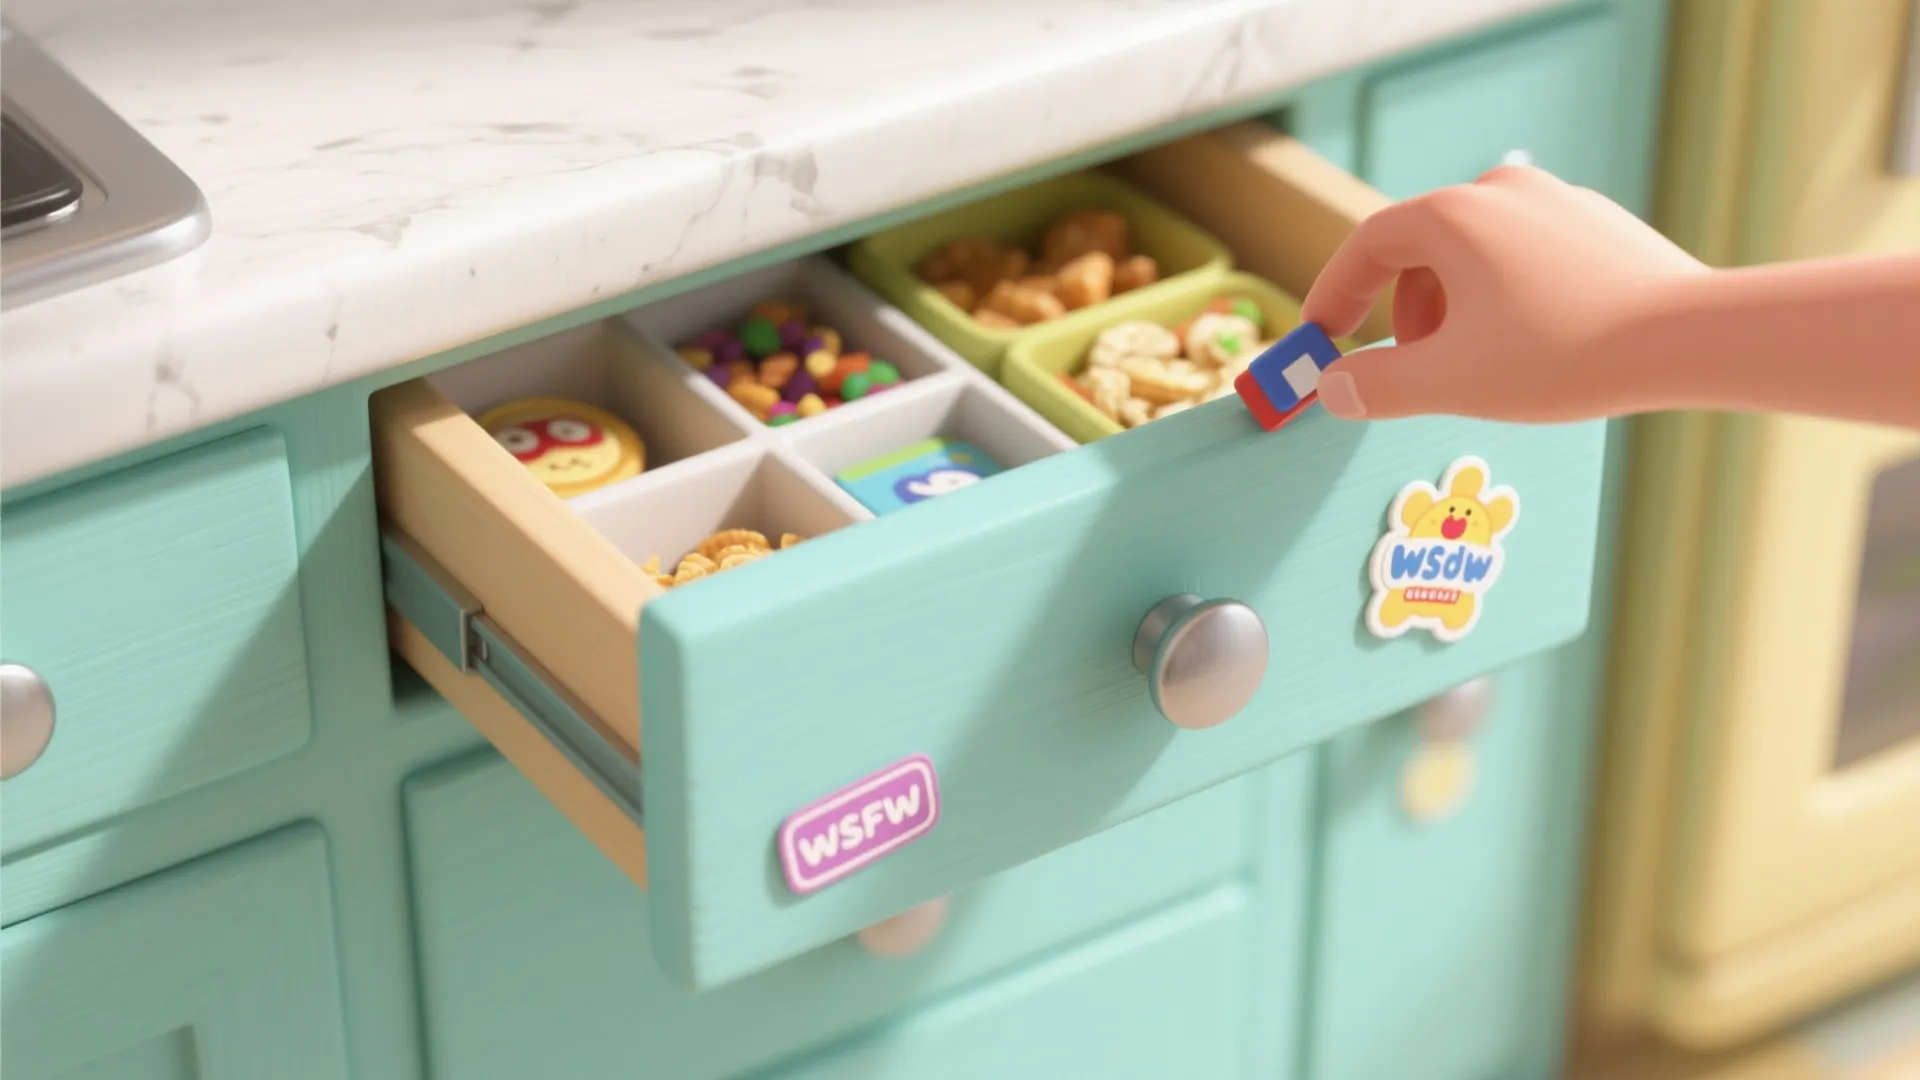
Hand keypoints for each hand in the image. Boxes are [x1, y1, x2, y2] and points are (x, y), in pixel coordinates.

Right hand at [1301, 164, 1709, 422]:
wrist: (1688, 339)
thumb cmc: (1563, 356)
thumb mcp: (1450, 383)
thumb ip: (1376, 386)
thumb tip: (1329, 388)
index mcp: (1452, 216)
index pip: (1366, 247)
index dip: (1333, 296)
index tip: (1320, 339)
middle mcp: (1499, 190)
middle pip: (1420, 251)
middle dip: (1404, 318)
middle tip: (1414, 373)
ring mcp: (1554, 201)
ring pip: (1474, 255)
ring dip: (1455, 312)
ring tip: (1481, 368)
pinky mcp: (1598, 224)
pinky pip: (1525, 258)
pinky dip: (1506, 300)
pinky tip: (1537, 349)